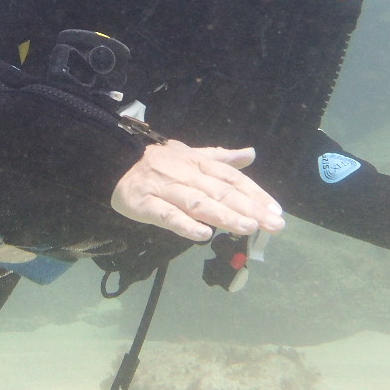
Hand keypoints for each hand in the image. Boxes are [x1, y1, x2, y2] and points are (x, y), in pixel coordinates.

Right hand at [111, 140, 286, 241]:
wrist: (113, 160)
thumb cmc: (158, 161)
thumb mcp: (191, 154)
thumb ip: (222, 157)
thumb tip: (251, 154)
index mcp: (198, 161)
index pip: (232, 178)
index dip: (255, 194)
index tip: (276, 210)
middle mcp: (185, 173)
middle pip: (221, 192)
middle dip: (249, 208)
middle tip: (273, 224)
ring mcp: (165, 188)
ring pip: (198, 203)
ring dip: (223, 215)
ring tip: (247, 227)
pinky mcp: (145, 204)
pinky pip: (167, 215)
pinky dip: (185, 225)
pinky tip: (203, 235)